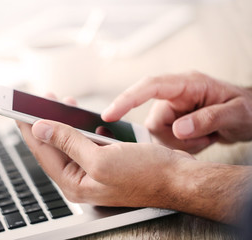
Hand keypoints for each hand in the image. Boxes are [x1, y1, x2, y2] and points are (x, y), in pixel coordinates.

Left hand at [17, 118, 194, 207]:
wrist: (179, 178)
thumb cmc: (147, 174)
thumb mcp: (102, 159)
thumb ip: (68, 143)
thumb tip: (41, 129)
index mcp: (75, 183)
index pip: (42, 151)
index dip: (28, 128)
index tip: (16, 110)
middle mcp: (81, 179)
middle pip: (53, 146)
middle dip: (46, 121)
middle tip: (38, 101)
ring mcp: (93, 171)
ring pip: (70, 142)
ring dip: (65, 123)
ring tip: (62, 104)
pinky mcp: (105, 162)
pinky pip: (87, 143)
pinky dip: (83, 129)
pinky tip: (84, 120)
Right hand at [102, 71, 251, 152]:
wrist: (249, 117)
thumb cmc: (247, 108)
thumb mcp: (236, 113)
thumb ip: (208, 119)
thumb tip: (179, 129)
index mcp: (187, 84)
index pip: (150, 87)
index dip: (127, 99)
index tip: (110, 114)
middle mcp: (175, 95)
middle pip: (153, 121)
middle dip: (174, 138)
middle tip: (203, 139)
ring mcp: (172, 109)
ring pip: (157, 135)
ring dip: (181, 145)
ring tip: (206, 138)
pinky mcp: (172, 122)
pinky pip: (165, 141)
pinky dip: (183, 148)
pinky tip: (200, 141)